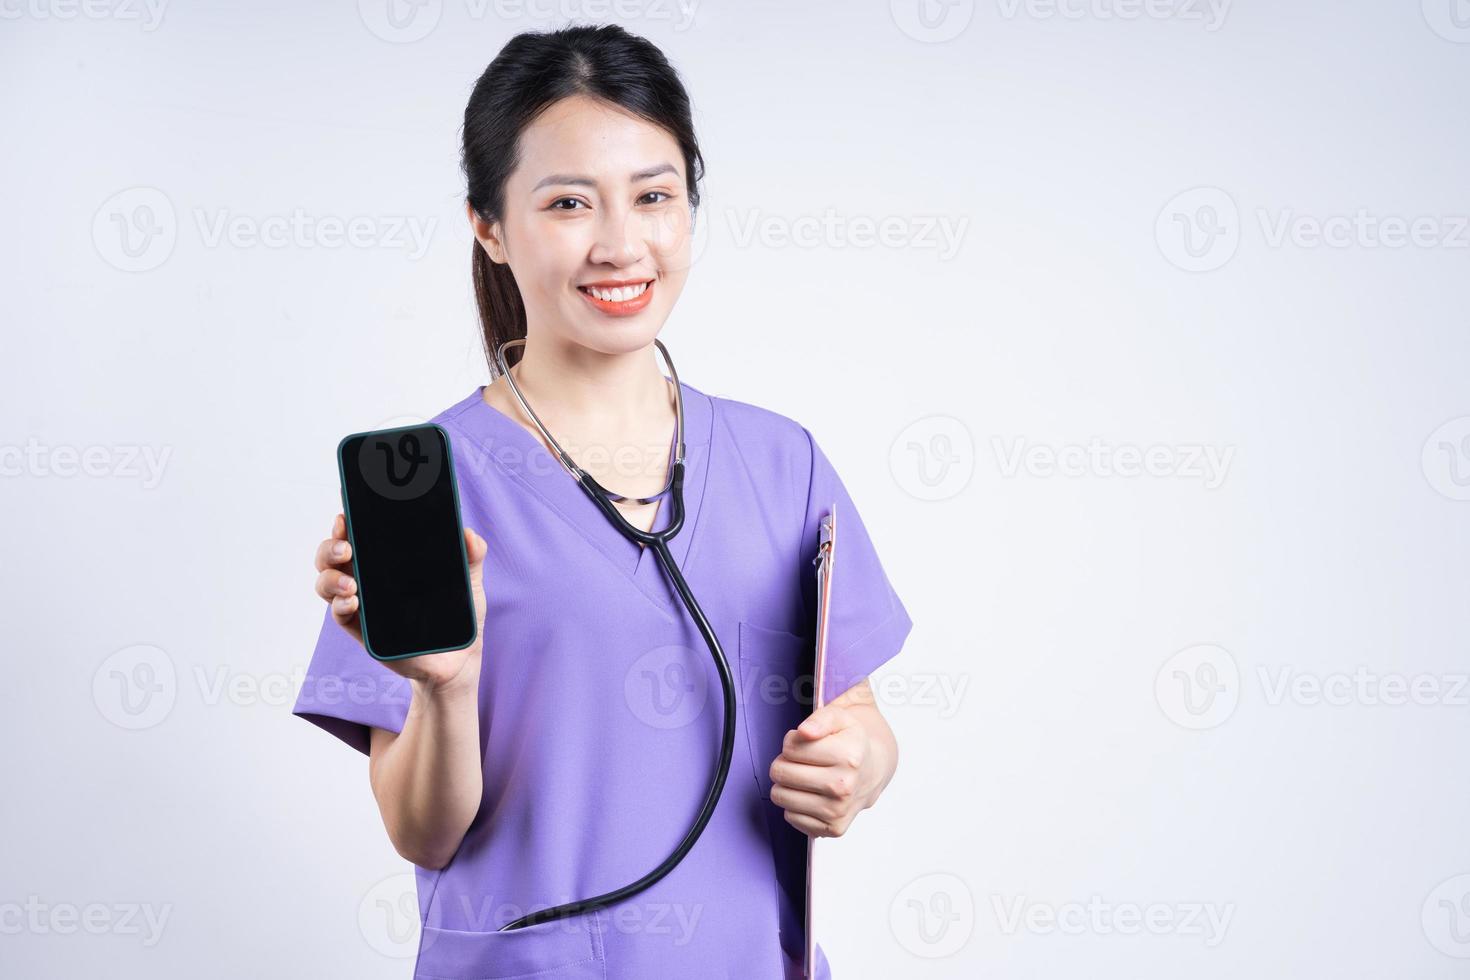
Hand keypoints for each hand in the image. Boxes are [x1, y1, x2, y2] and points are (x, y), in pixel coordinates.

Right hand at [313, 512, 488, 692]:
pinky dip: (340, 606)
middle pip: (333, 553)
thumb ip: (472, 556)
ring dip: (330, 578)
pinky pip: (339, 614)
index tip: (345, 512)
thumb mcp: (469, 581)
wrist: (459, 657)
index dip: (346, 520)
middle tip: (347, 547)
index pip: (359, 531)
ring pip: (327, 581)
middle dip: (331, 545)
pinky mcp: (361, 628)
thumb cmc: (459, 612)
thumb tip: (470, 535)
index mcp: (387, 557)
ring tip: (349, 584)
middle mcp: (368, 575)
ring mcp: (361, 601)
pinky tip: (352, 603)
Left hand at [768, 700, 884, 838]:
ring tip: (805, 777)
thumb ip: (820, 719)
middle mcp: (844, 786)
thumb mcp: (839, 719)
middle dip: (784, 763)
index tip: (806, 744)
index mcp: (848, 756)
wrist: (872, 772)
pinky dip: (795, 805)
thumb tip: (804, 732)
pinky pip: (790, 816)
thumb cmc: (850, 744)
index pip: (789, 748)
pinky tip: (811, 795)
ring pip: (780, 796)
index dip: (791, 742)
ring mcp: (838, 811)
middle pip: (781, 772)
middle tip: (802, 762)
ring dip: (786, 785)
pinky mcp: (832, 828)